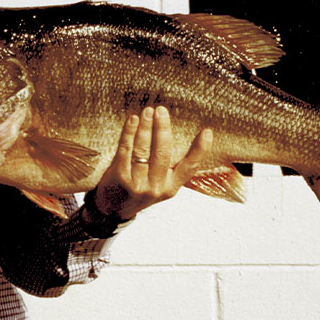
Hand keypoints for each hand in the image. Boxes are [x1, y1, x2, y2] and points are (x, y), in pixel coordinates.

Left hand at [88, 105, 215, 223]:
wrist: (112, 209)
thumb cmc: (138, 189)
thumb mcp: (160, 185)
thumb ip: (169, 167)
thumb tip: (174, 135)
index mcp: (171, 187)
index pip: (190, 167)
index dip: (199, 150)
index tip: (207, 132)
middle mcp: (157, 187)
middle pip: (163, 154)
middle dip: (163, 129)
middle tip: (162, 110)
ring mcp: (138, 183)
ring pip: (143, 150)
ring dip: (146, 128)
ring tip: (148, 111)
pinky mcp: (120, 177)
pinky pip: (125, 150)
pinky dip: (129, 133)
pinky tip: (133, 120)